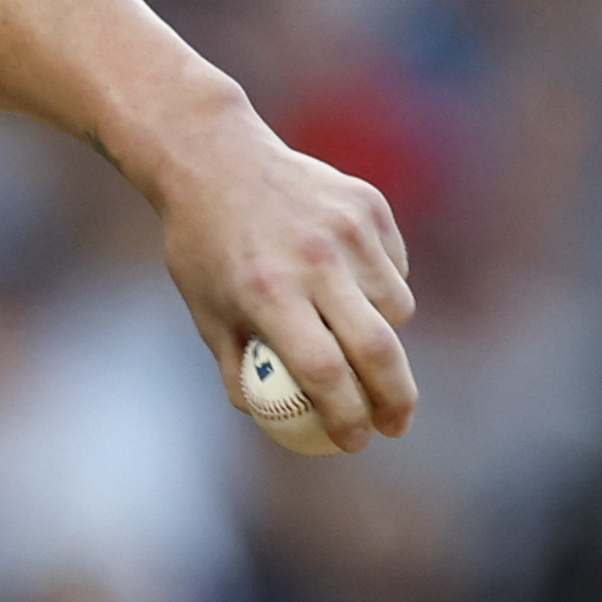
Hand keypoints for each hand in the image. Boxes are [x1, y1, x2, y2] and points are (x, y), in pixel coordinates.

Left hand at [137, 91, 418, 453]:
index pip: (323, 372)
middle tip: (397, 426)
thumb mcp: (205, 311)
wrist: (216, 158)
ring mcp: (347, 229)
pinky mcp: (368, 205)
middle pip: (377, 348)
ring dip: (385, 336)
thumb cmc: (204, 245)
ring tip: (350, 331)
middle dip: (396, 399)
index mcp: (268, 294)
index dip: (346, 416)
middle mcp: (314, 260)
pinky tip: (345, 278)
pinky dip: (382, 289)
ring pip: (395, 308)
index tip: (356, 443)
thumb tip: (273, 420)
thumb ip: (238, 368)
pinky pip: (393, 268)